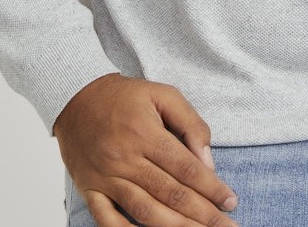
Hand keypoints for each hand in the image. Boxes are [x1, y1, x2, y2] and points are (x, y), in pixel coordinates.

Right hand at [53, 73, 238, 226]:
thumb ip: (190, 123)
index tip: (231, 201)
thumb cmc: (125, 96)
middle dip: (202, 214)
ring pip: (145, 211)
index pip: (186, 168)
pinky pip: (107, 220)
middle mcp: (125, 158)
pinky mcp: (90, 189)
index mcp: (145, 133)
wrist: (76, 96)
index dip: (211, 188)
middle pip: (170, 194)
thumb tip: (207, 162)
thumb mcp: (163, 94)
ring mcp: (106, 177)